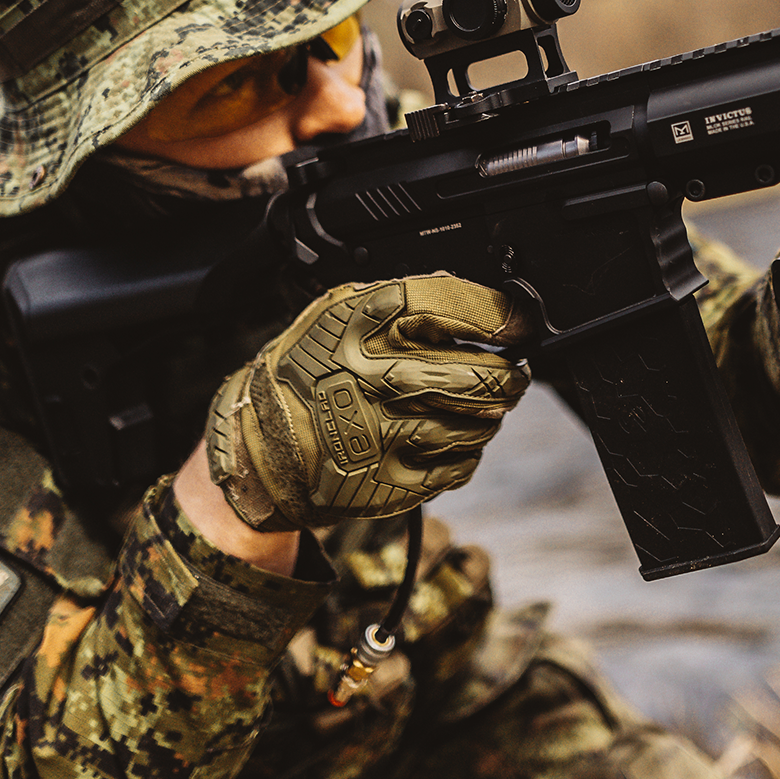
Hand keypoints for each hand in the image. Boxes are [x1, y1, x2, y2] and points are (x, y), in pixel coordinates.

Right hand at [206, 274, 534, 530]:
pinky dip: (467, 450)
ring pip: (479, 423)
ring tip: (478, 406)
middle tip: (515, 373)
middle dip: (510, 375)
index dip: (495, 313)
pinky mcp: (391, 482)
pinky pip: (461, 464)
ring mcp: (385, 434)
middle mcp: (375, 378)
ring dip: (490, 414)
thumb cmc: (308, 372)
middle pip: (478, 375)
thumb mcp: (338, 315)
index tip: (517, 322)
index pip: (449, 306)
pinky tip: (447, 437)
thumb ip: (400, 301)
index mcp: (361, 325)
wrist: (262, 446)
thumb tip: (471, 297)